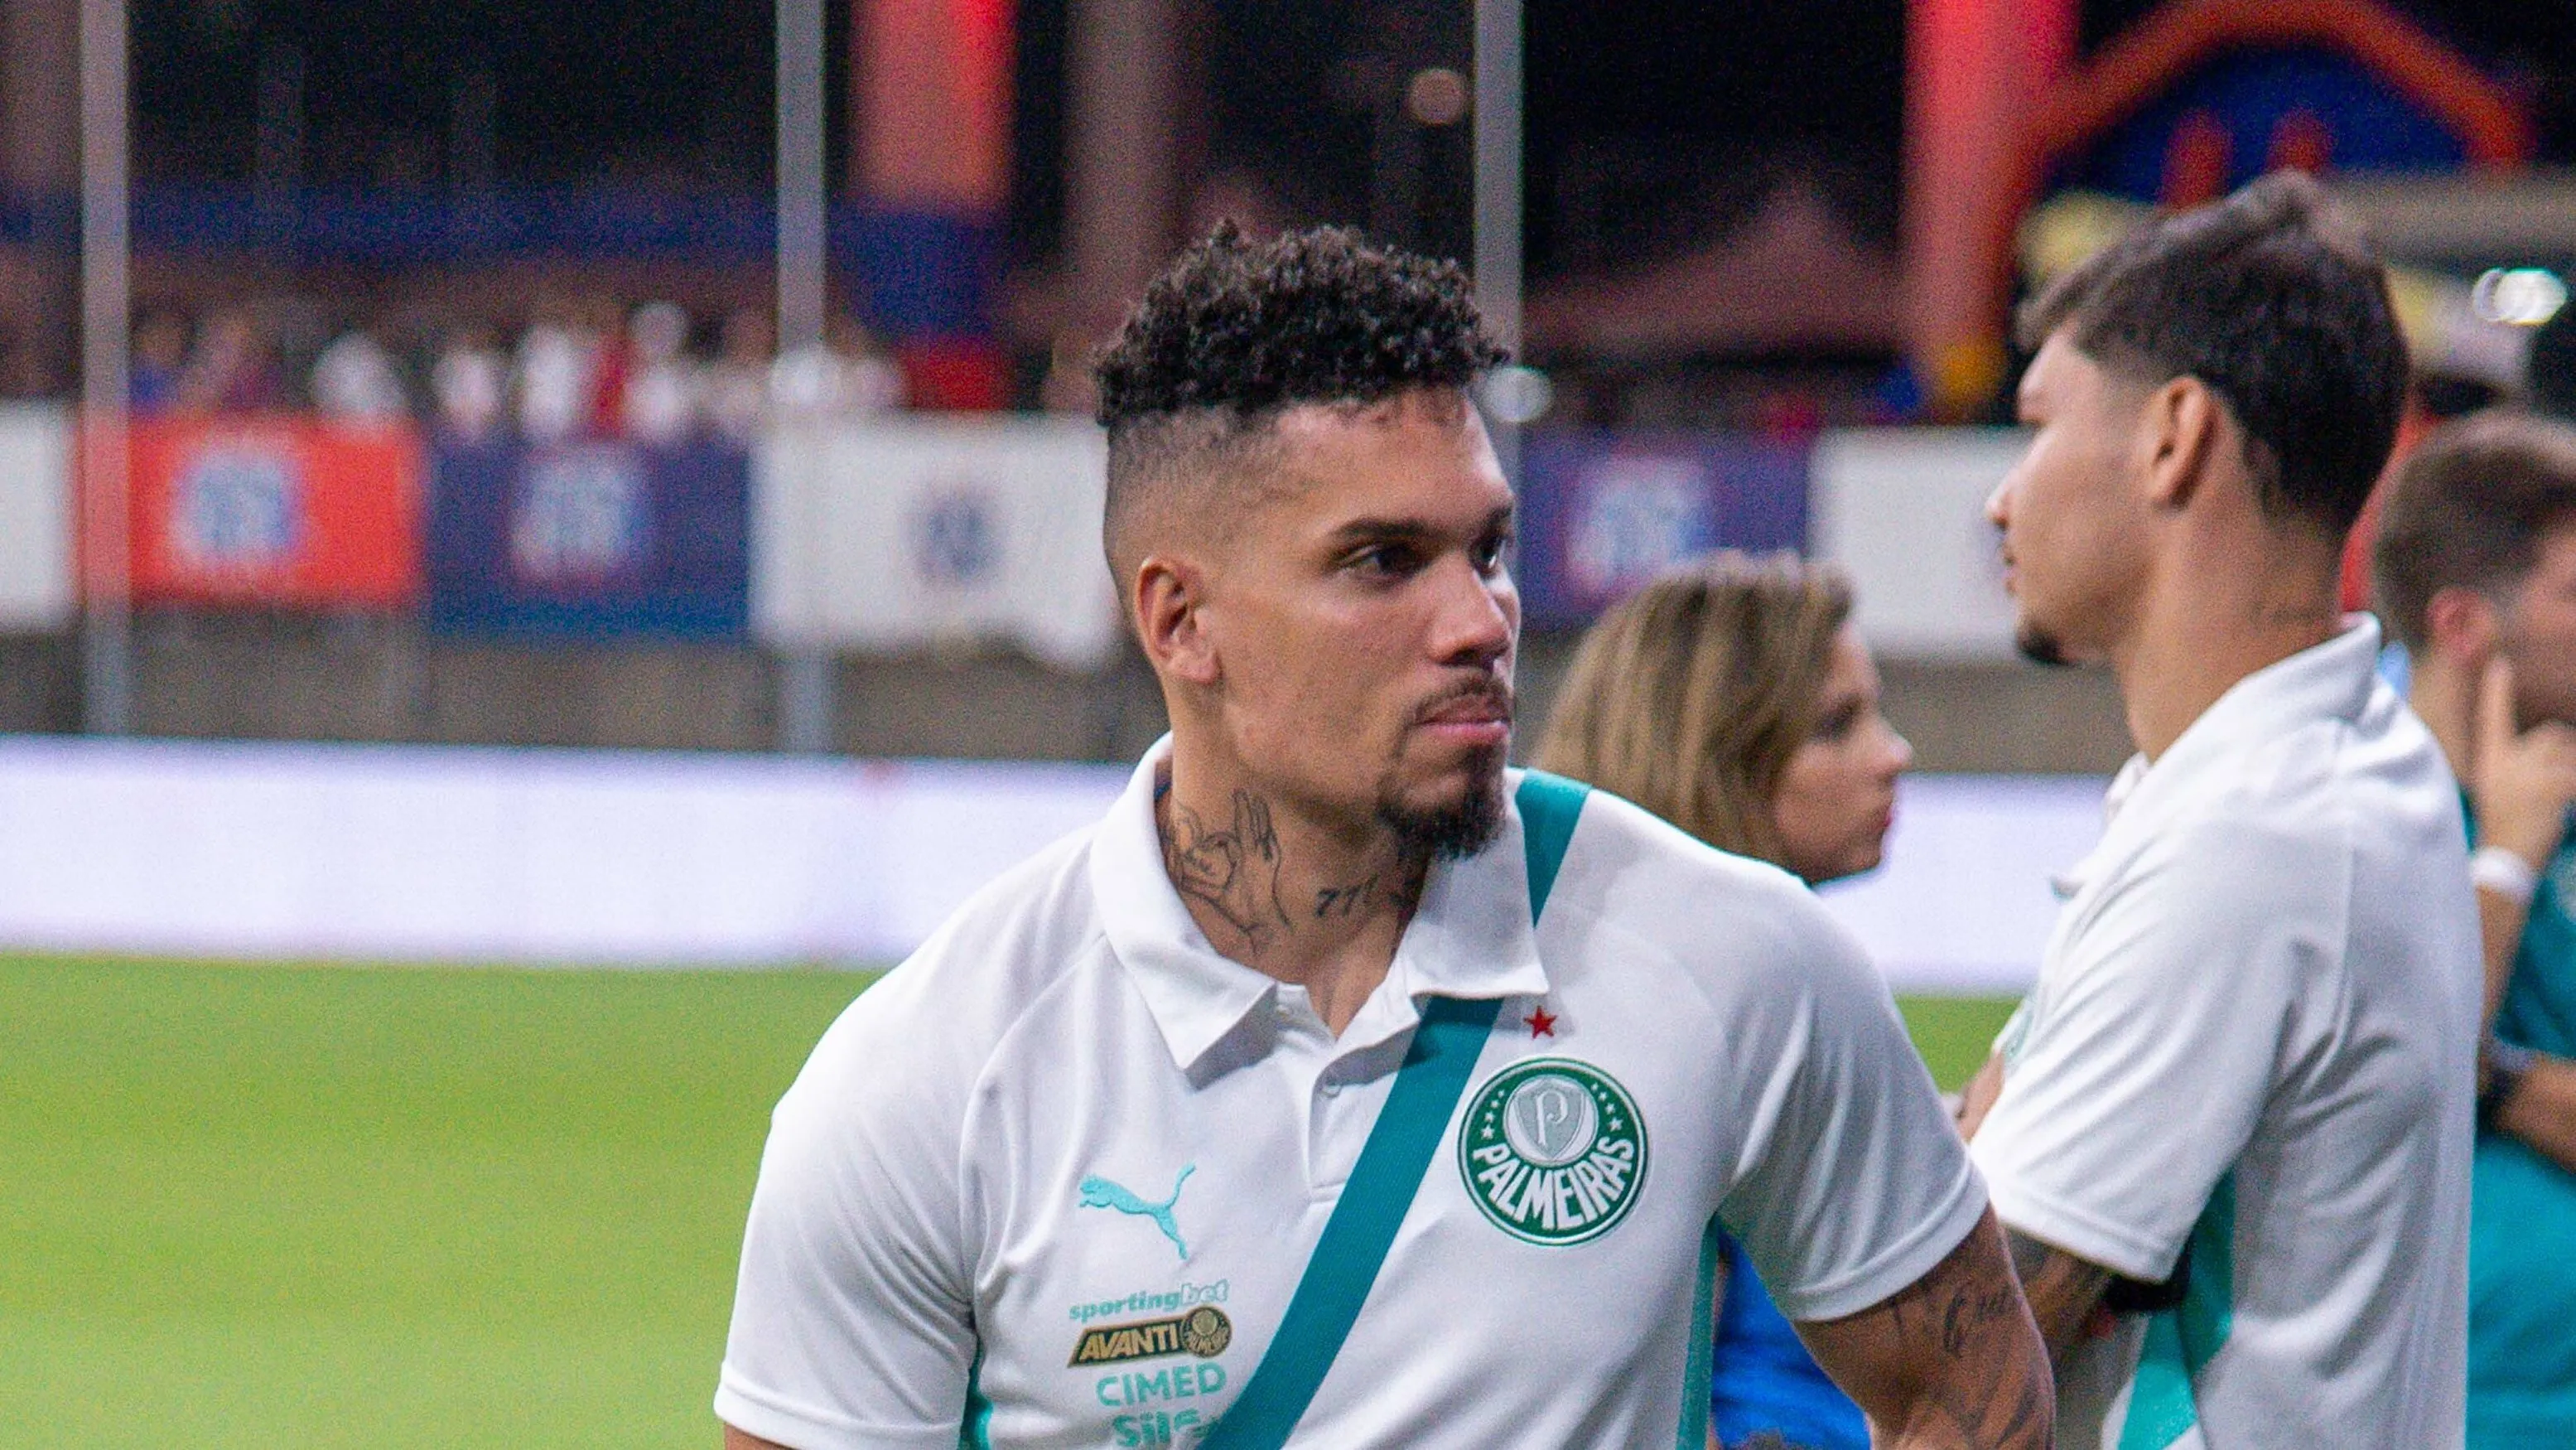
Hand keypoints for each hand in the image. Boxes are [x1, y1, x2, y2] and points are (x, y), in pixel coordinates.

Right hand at [2473, 657, 2575, 870]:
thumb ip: (2521, 768)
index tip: (2500, 665)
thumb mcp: (2504, 794)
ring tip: (2561, 800)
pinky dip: (2575, 791)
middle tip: (2562, 782)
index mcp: (2491, 762)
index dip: (2497, 692)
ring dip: (2573, 774)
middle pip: (2552, 736)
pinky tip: (2569, 806)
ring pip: (2570, 753)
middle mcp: (2506, 761)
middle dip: (2565, 753)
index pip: (2493, 719)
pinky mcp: (2549, 787)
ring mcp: (2527, 773)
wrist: (2505, 862)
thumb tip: (2556, 742)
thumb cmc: (2507, 833)